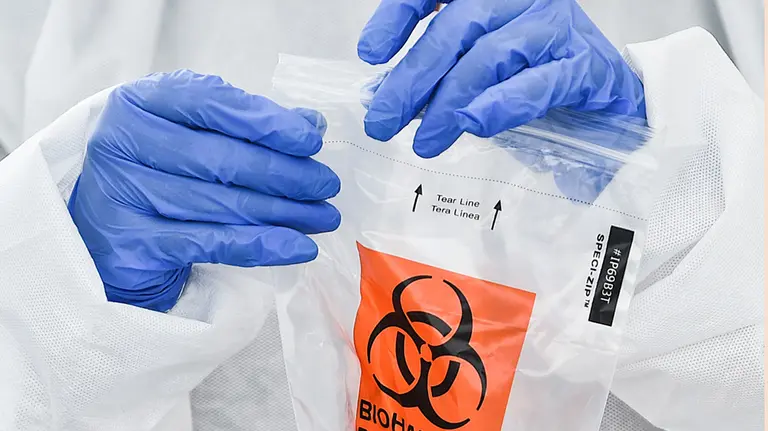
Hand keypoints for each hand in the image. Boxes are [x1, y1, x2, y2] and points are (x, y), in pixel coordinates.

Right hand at [69, 70, 340, 311]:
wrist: (104, 234)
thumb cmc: (157, 172)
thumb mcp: (192, 134)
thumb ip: (247, 124)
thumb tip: (311, 124)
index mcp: (139, 102)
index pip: (212, 104)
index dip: (268, 122)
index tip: (312, 140)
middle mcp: (122, 142)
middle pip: (223, 159)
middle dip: (287, 174)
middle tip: (327, 185)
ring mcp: (123, 194)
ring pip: (223, 203)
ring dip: (285, 213)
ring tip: (324, 217)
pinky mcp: (134, 243)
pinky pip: (214, 243)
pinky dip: (264, 245)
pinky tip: (300, 246)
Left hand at [357, 0, 645, 157]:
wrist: (610, 104)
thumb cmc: (536, 83)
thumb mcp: (478, 74)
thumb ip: (439, 76)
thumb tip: (387, 96)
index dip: (398, 16)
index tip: (371, 55)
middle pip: (456, 28)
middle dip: (413, 78)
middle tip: (384, 120)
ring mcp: (556, 26)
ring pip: (490, 54)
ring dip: (450, 100)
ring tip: (424, 140)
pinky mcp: (586, 64)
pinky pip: (538, 82)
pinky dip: (502, 104)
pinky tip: (473, 124)